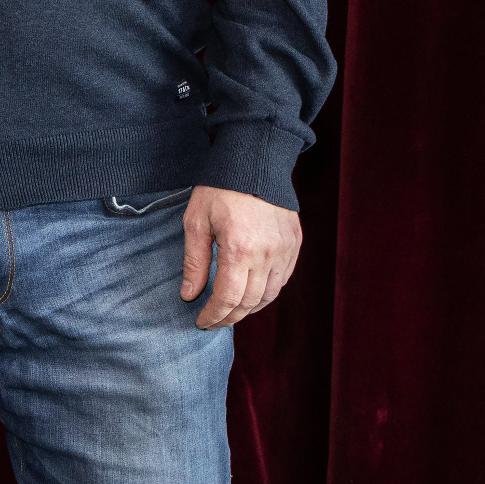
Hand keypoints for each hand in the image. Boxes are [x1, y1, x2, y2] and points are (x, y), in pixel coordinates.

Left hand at [180, 185, 301, 327]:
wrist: (254, 161)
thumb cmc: (220, 188)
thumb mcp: (196, 221)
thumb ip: (194, 261)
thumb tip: (189, 295)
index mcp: (239, 249)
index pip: (228, 298)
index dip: (214, 315)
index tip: (201, 322)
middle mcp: (267, 255)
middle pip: (250, 302)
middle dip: (230, 317)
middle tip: (213, 321)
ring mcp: (285, 251)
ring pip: (270, 295)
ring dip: (250, 308)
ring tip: (231, 311)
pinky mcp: (295, 245)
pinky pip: (283, 279)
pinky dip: (267, 293)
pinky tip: (252, 293)